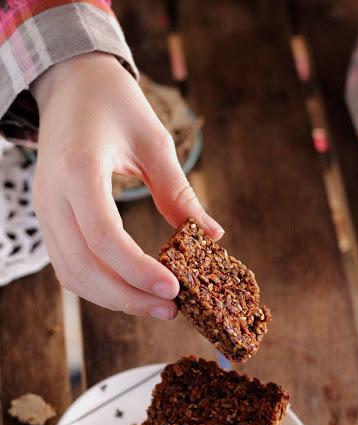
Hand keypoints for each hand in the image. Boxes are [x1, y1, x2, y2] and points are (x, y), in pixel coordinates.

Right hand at [32, 52, 223, 317]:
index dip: (138, 271)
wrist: (70, 83)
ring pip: (71, 274)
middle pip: (83, 267)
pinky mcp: (49, 219)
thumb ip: (179, 192)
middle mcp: (53, 194)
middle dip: (128, 297)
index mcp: (79, 168)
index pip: (104, 236)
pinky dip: (99, 286)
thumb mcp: (154, 140)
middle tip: (171, 308)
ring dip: (114, 298)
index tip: (174, 290)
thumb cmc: (114, 103)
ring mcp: (45, 209)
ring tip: (156, 306)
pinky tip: (132, 290)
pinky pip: (68, 266)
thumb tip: (214, 236)